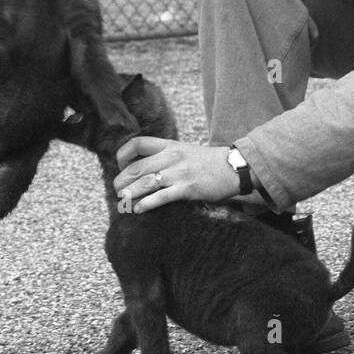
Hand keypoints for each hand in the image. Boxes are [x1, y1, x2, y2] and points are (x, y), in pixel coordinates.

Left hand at [112, 138, 237, 212]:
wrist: (235, 167)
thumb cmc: (208, 162)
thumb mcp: (185, 151)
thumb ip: (166, 156)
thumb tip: (143, 169)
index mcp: (170, 145)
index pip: (138, 143)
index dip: (123, 155)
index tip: (121, 166)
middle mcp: (172, 156)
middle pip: (137, 167)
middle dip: (122, 180)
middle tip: (118, 190)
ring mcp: (180, 172)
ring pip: (146, 183)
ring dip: (130, 193)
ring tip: (123, 201)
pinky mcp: (188, 188)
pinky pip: (161, 197)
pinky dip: (146, 204)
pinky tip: (139, 209)